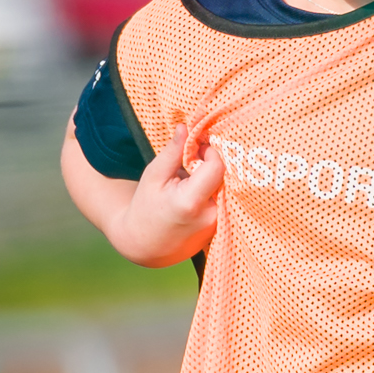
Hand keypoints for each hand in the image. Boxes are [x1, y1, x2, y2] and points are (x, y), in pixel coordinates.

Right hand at [116, 115, 223, 261]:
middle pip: (225, 177)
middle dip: (211, 165)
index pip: (217, 166)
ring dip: (214, 180)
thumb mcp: (153, 176)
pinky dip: (215, 193)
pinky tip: (198, 196)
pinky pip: (226, 201)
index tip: (196, 150)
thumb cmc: (146, 207)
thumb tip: (185, 127)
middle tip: (193, 165)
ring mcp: (217, 225)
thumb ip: (173, 152)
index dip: (210, 153)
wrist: (146, 245)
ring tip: (192, 184)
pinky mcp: (221, 229)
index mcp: (190, 202)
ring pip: (227, 189)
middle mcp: (209, 216)